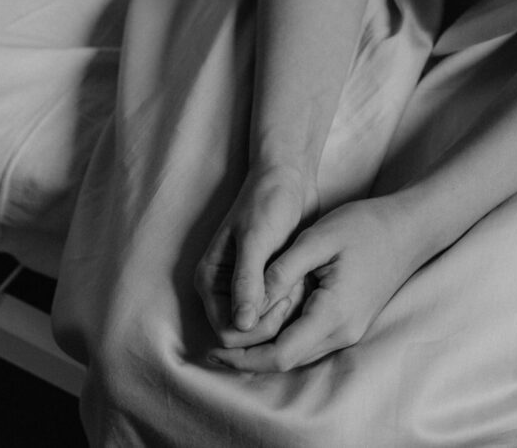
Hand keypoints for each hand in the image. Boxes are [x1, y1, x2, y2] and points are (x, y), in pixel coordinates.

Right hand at [195, 164, 319, 348]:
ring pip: (266, 328)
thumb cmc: (268, 201)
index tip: (283, 298)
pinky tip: (306, 280)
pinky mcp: (268, 287)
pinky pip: (280, 313)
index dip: (258, 328)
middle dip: (274, 321)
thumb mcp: (256, 239)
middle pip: (247, 337)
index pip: (227, 334)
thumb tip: (242, 325)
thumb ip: (247, 281)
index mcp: (210, 282)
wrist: (288, 178)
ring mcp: (246, 291)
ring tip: (301, 279)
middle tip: (296, 287)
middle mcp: (224, 292)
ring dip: (287, 312)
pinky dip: (294, 304)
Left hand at [206, 195, 426, 372]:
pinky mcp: (350, 322)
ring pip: (299, 353)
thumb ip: (283, 270)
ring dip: (265, 349)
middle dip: (249, 358)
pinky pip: (310, 340)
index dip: (243, 357)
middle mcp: (343, 332)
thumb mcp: (318, 238)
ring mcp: (350, 330)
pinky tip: (264, 325)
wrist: (410, 228)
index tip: (214, 349)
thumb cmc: (366, 226)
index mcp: (333, 314)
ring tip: (232, 339)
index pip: (280, 354)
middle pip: (287, 360)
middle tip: (213, 348)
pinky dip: (283, 338)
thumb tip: (251, 300)